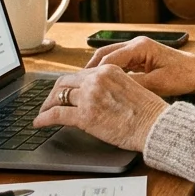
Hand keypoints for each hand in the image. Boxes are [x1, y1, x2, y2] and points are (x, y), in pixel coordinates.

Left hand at [33, 65, 168, 151]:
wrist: (155, 125)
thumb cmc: (148, 112)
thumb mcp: (130, 88)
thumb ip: (111, 86)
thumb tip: (98, 97)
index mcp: (109, 70)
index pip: (79, 74)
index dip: (68, 85)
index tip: (63, 92)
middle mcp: (97, 79)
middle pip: (64, 82)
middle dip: (54, 93)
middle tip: (49, 102)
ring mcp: (89, 96)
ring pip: (58, 96)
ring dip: (47, 105)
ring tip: (43, 113)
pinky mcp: (85, 115)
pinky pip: (56, 114)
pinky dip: (44, 118)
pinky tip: (39, 123)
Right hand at [86, 37, 194, 97]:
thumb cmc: (184, 76)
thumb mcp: (159, 84)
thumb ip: (135, 85)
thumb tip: (112, 91)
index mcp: (140, 46)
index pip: (109, 58)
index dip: (95, 74)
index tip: (83, 87)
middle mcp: (136, 44)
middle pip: (104, 54)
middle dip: (89, 70)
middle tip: (76, 85)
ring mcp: (137, 50)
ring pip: (109, 58)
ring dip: (96, 71)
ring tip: (83, 86)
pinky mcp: (139, 58)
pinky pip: (118, 63)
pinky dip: (107, 73)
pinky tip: (100, 85)